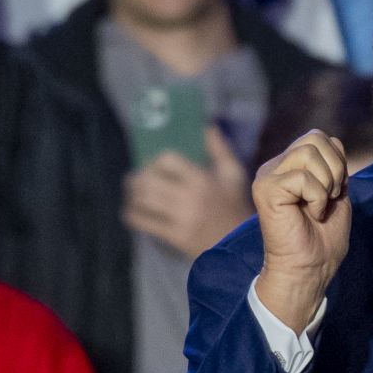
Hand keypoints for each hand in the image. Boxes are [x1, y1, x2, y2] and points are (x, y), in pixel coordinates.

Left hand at [124, 128, 252, 259]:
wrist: (241, 246)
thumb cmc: (236, 207)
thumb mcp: (234, 176)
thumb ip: (220, 149)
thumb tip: (208, 126)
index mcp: (202, 179)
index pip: (166, 160)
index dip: (155, 161)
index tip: (155, 167)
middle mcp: (190, 198)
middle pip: (147, 180)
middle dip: (136, 178)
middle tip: (135, 180)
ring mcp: (182, 219)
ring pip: (142, 200)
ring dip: (132, 195)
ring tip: (133, 194)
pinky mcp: (175, 237)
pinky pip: (142, 222)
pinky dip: (132, 215)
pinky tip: (134, 212)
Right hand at [252, 129, 350, 332]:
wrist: (309, 269)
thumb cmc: (322, 239)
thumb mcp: (336, 194)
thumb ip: (334, 166)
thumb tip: (335, 143)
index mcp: (290, 165)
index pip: (321, 137)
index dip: (339, 161)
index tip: (336, 191)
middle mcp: (275, 166)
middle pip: (315, 137)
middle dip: (335, 168)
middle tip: (330, 198)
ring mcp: (268, 175)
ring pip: (308, 152)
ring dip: (326, 183)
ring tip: (319, 206)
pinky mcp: (265, 188)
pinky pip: (302, 177)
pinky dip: (317, 197)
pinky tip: (311, 214)